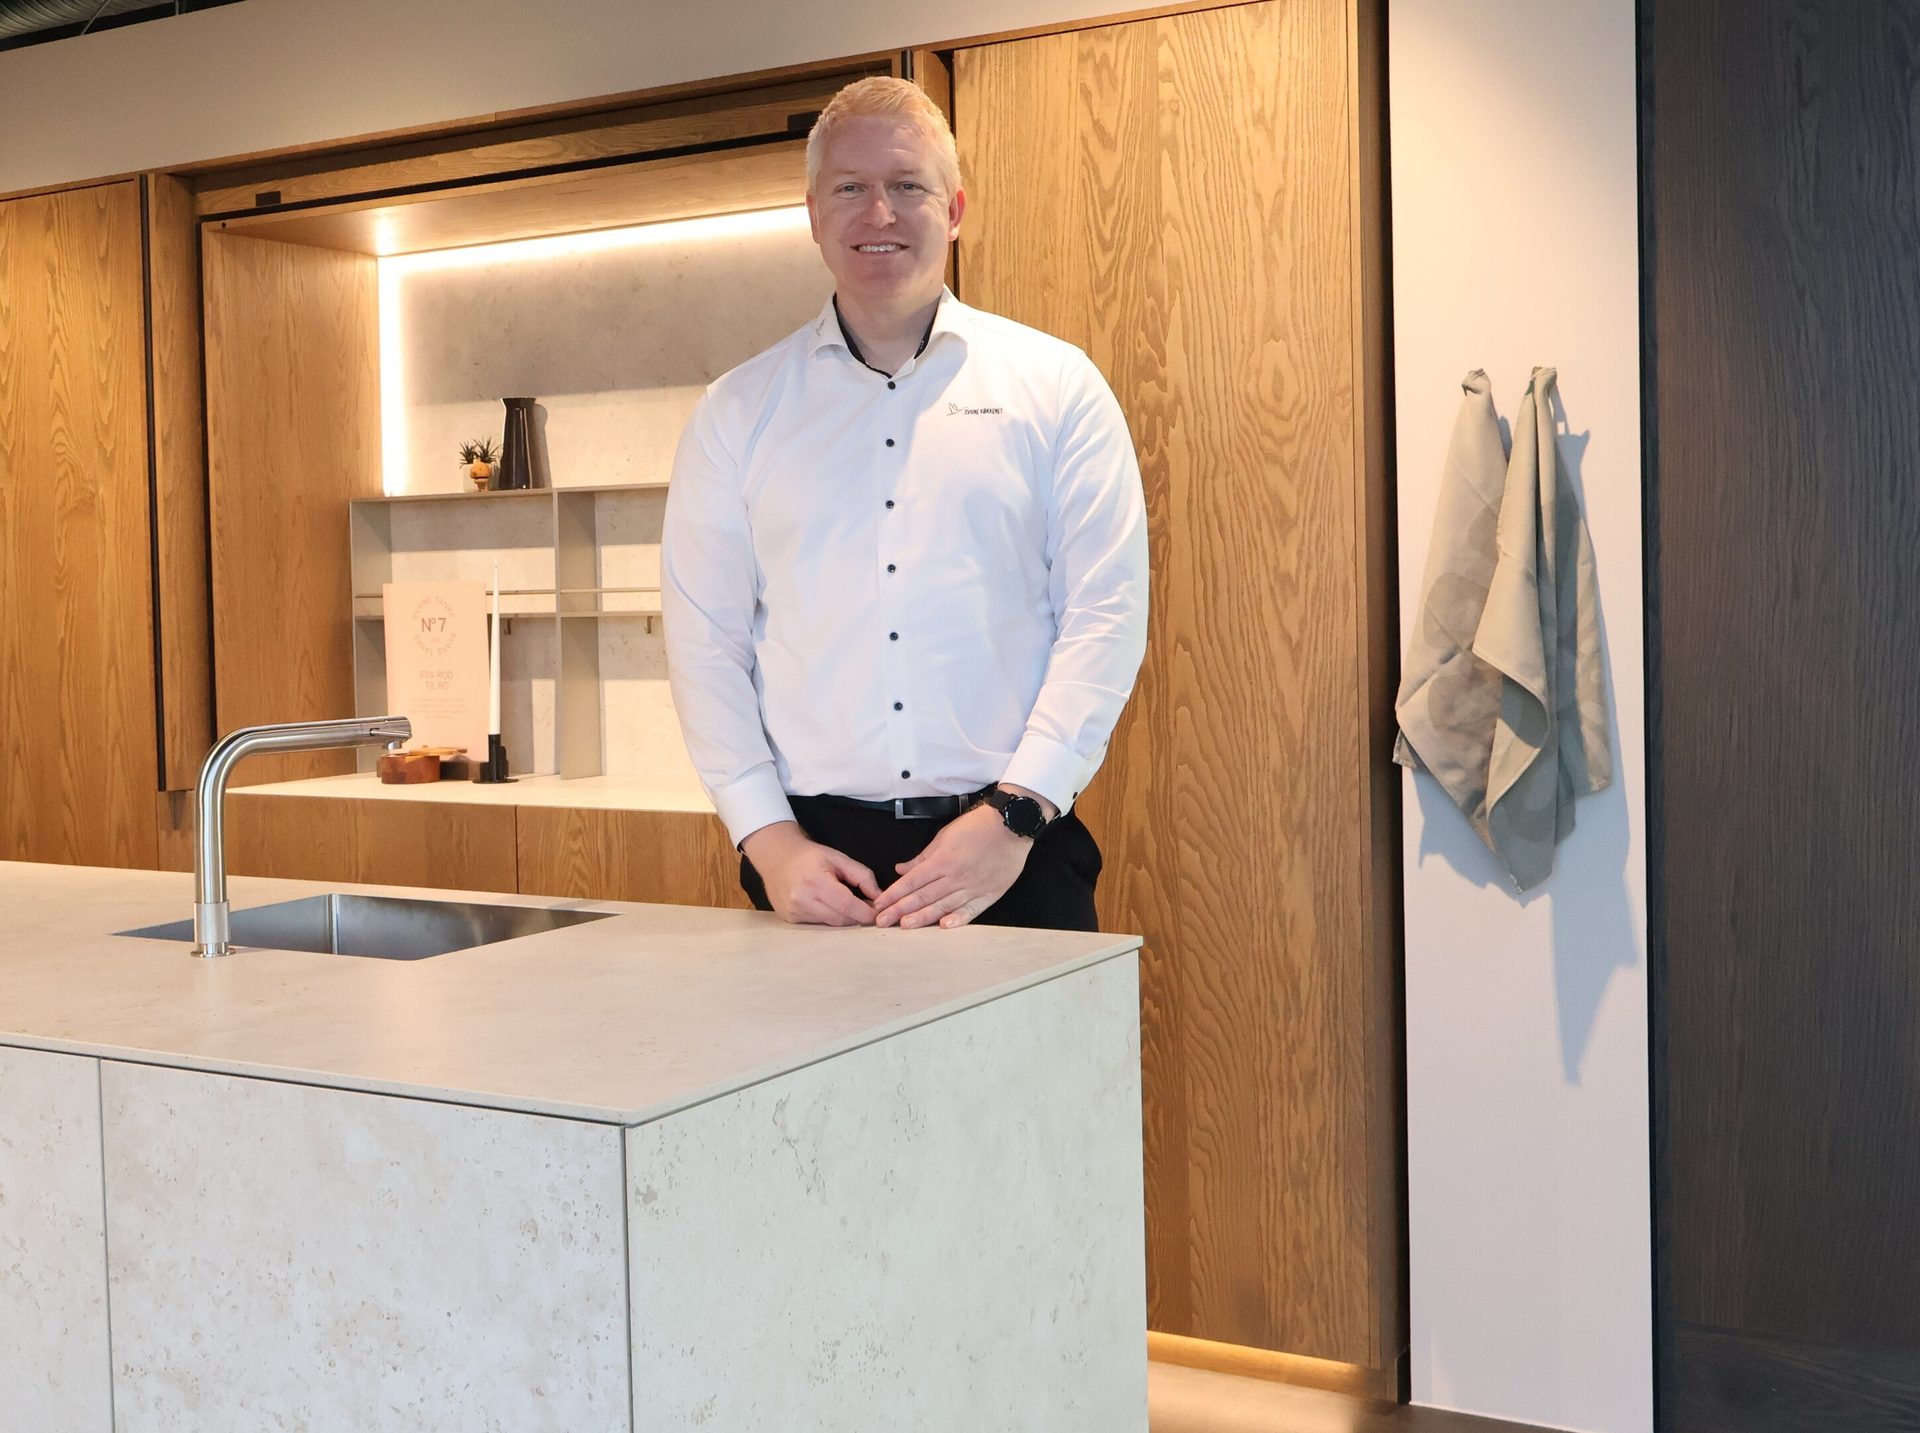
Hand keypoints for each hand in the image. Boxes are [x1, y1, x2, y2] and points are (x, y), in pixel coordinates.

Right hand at [741, 821, 879, 925]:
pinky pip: (817, 924)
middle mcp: (802, 899)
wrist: (776, 857)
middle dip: (857, 917)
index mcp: (815, 881)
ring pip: (829, 924)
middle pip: (840, 919)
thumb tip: (879, 896)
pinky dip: (828, 917)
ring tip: (848, 906)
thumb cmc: (810, 856)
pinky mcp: (790, 918)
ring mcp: (793, 911)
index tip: (878, 914)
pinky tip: (829, 906)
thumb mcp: (839, 858)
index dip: (865, 912)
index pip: (847, 905)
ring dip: (843, 918)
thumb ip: (862, 876)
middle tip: (868, 910)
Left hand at [873, 805, 1031, 929]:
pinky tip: (943, 926)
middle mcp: (956, 876)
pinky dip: (958, 919)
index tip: (879, 905)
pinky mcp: (989, 894)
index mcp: (943, 860)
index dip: (894, 894)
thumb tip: (902, 870)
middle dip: (900, 910)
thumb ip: (923, 856)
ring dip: (922, 917)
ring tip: (904, 926)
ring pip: (943, 905)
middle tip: (882, 922)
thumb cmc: (978, 826)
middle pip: (923, 896)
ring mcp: (973, 887)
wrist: (1011, 825)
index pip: (912, 881)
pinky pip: (971, 910)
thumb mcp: (945, 835)